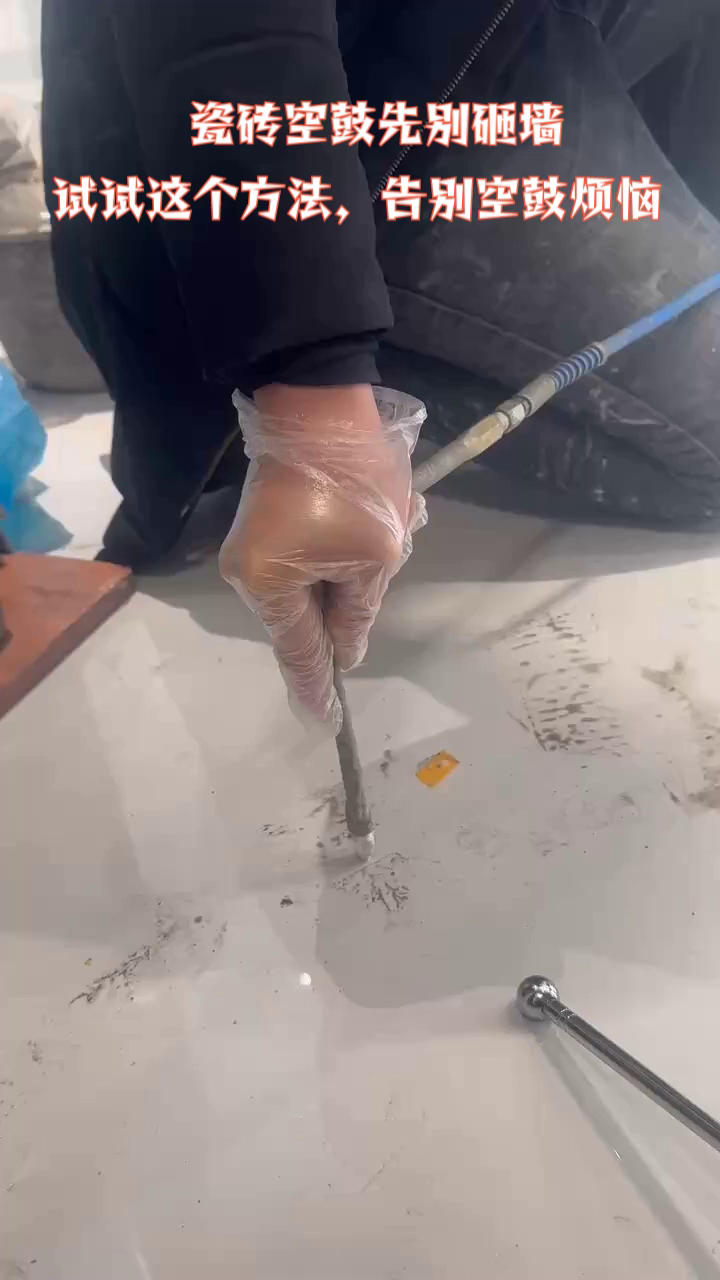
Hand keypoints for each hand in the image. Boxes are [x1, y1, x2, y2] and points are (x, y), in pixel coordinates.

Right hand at [219, 383, 425, 726]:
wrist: (319, 399)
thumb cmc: (354, 481)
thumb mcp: (376, 554)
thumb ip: (359, 612)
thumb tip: (346, 651)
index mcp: (270, 586)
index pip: (301, 654)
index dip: (318, 690)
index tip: (325, 726)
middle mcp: (249, 574)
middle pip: (304, 621)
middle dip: (346, 609)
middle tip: (380, 565)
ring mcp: (252, 549)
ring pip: (308, 591)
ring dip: (347, 577)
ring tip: (379, 535)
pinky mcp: (263, 527)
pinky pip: (303, 564)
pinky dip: (336, 559)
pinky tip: (365, 528)